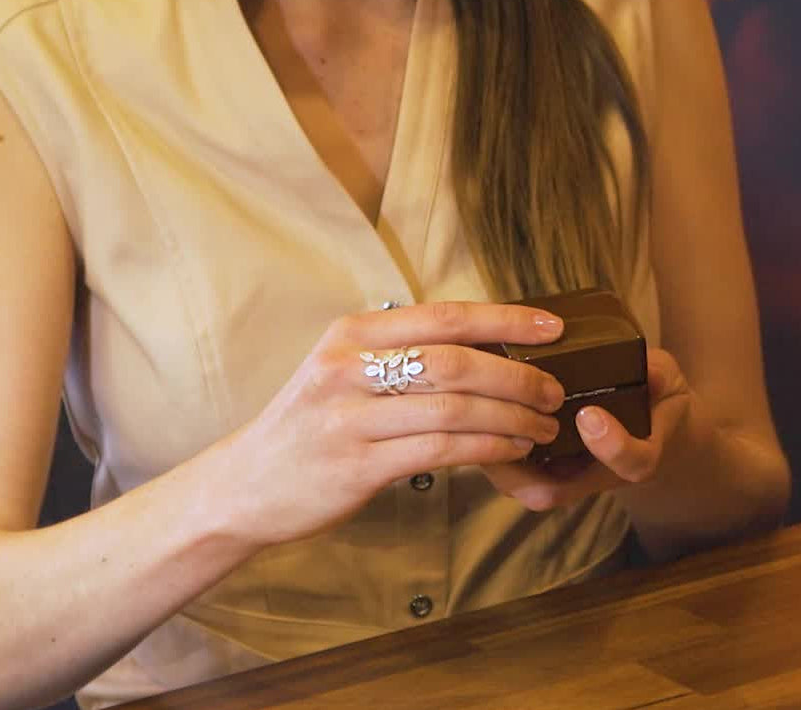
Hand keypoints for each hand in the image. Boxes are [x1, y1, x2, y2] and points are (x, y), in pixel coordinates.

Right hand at [215, 302, 568, 546]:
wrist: (247, 484)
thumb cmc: (309, 425)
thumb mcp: (341, 371)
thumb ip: (397, 355)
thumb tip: (481, 351)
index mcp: (351, 333)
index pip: (441, 316)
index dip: (503, 318)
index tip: (550, 326)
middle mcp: (348, 366)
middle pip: (454, 360)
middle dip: (517, 374)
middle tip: (553, 390)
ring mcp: (350, 416)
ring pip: (454, 406)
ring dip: (511, 416)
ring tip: (541, 425)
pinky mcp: (357, 465)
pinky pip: (440, 449)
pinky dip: (487, 448)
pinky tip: (511, 451)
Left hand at [481, 349, 693, 509]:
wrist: (654, 429)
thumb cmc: (655, 398)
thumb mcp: (667, 382)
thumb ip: (657, 373)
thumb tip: (647, 367)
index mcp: (640, 456)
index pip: (632, 464)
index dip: (613, 445)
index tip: (591, 415)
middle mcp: (598, 476)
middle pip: (554, 490)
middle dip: (521, 461)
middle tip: (497, 416)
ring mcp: (567, 478)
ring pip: (523, 486)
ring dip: (495, 455)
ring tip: (474, 410)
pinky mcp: (543, 471)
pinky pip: (512, 474)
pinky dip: (490, 448)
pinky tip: (474, 409)